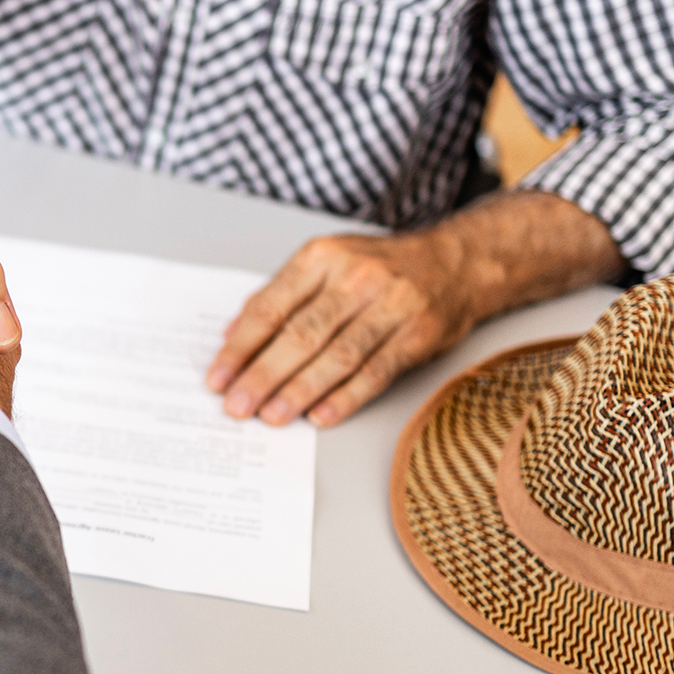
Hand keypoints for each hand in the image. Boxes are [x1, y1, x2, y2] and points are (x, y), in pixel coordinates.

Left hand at [208, 233, 473, 427]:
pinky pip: (375, 372)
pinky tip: (319, 416)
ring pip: (336, 356)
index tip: (218, 377)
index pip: (270, 307)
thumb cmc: (379, 267)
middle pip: (300, 334)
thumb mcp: (325, 263)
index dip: (240, 347)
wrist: (455, 263)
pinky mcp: (417, 335)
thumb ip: (279, 296)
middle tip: (237, 405)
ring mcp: (390, 306)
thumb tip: (231, 334)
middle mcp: (355, 277)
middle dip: (263, 375)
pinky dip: (345, 398)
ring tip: (271, 415)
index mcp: (322, 257)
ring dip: (299, 391)